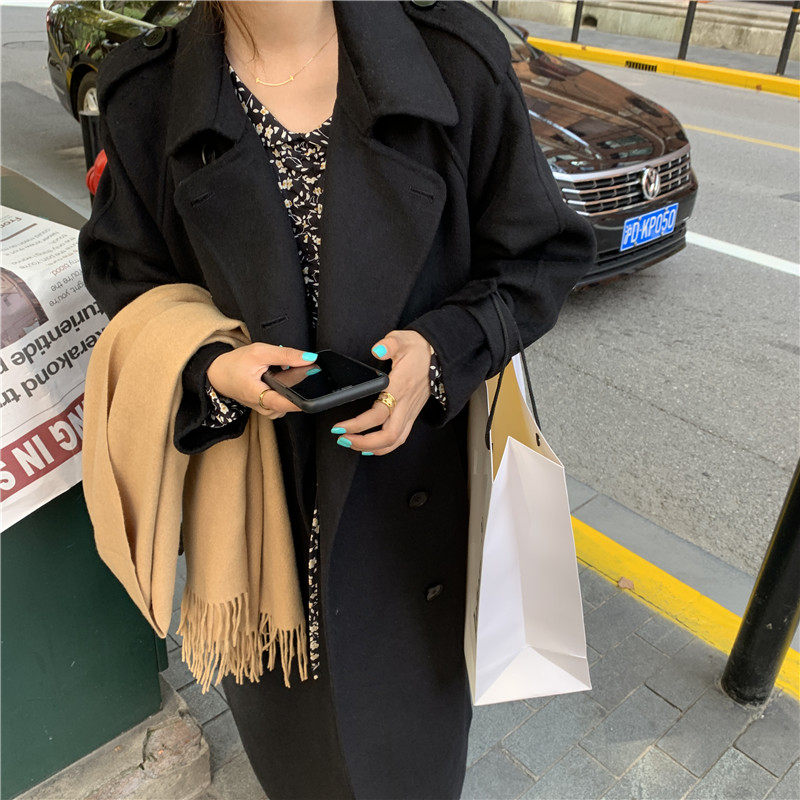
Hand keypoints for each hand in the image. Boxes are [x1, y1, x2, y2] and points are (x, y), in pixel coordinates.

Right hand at [206, 343, 318, 419]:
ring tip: (281, 371)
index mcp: (258, 396)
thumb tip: (309, 358)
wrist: (219, 374)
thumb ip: (285, 355)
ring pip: (288, 400)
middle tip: (296, 368)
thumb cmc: (235, 364)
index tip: (316, 394)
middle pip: (290, 400)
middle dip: (297, 384)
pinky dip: (286, 389)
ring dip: (290, 386)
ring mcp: (267, 409)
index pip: (284, 404)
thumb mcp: (260, 352)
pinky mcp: (269, 407)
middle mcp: (264, 407)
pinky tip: (280, 378)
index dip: (301, 399)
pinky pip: (284, 400)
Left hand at [331, 330, 432, 455]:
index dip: (357, 425)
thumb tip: (377, 349)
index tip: (340, 427)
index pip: (378, 414)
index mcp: (400, 387)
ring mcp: (410, 412)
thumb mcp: (402, 339)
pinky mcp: (412, 415)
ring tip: (352, 444)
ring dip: (372, 448)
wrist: (439, 357)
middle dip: (363, 443)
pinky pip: (400, 438)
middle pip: (387, 436)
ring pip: (394, 441)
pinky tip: (371, 447)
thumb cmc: (418, 350)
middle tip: (342, 438)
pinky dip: (384, 447)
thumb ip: (389, 344)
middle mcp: (405, 404)